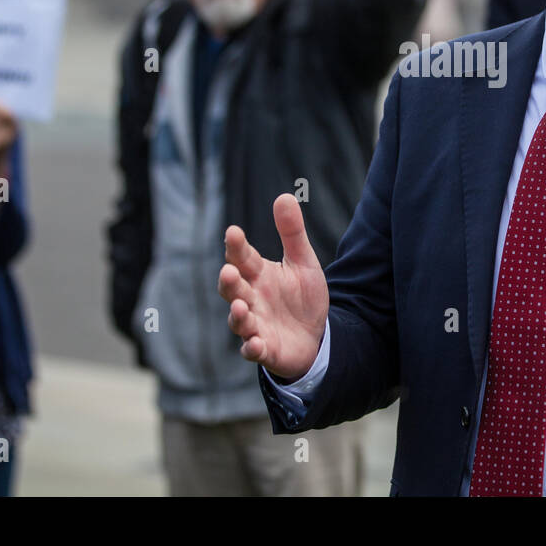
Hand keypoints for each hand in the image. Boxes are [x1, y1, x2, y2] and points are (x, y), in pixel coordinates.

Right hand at [218, 194, 329, 380]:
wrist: (316, 336)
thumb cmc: (302, 297)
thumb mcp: (303, 262)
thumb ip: (292, 233)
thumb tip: (285, 195)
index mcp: (258, 274)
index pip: (243, 258)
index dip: (237, 246)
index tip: (233, 232)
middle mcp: (251, 298)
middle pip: (234, 289)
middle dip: (229, 281)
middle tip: (229, 271)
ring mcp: (255, 325)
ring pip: (239, 320)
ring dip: (238, 315)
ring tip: (241, 307)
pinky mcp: (264, 349)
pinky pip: (253, 350)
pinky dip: (252, 347)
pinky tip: (255, 343)